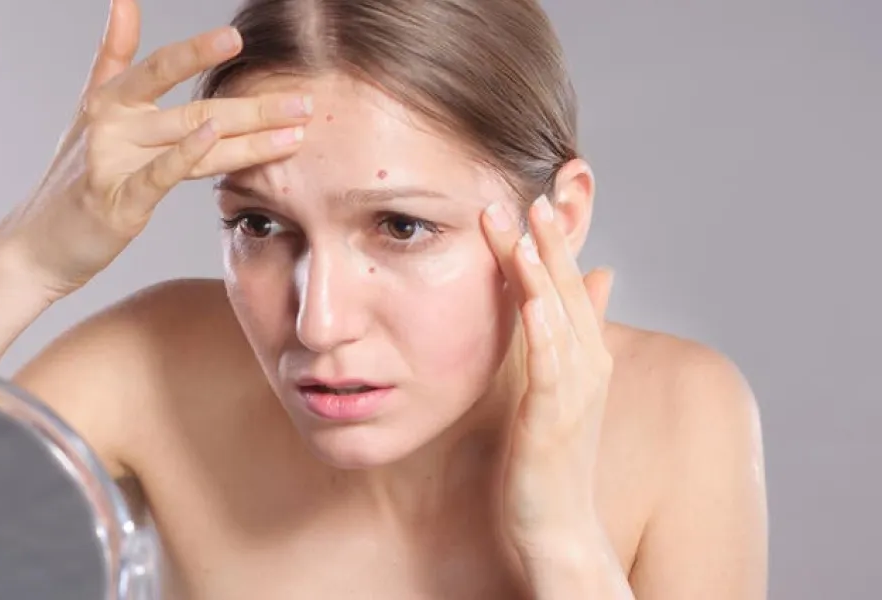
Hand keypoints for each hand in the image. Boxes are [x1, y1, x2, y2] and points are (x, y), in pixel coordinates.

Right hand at [0, 0, 312, 296]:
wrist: (36, 247)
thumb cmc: (74, 180)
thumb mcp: (90, 111)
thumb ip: (112, 55)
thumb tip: (124, 0)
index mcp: (108, 101)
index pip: (159, 68)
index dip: (196, 51)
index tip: (235, 39)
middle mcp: (110, 124)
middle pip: (192, 107)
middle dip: (254, 106)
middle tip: (304, 101)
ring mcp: (112, 162)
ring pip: (190, 140)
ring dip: (249, 135)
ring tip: (294, 128)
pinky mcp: (117, 203)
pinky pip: (158, 175)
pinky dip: (186, 154)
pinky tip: (216, 137)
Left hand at [481, 195, 616, 560]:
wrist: (557, 525)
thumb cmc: (552, 457)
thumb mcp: (564, 385)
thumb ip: (578, 331)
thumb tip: (602, 275)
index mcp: (583, 354)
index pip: (569, 285)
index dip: (554, 243)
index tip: (534, 198)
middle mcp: (586, 365)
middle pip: (568, 289)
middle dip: (549, 241)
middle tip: (529, 193)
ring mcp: (574, 390)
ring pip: (560, 316)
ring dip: (543, 269)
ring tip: (526, 225)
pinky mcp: (553, 417)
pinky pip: (550, 364)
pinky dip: (545, 327)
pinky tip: (533, 296)